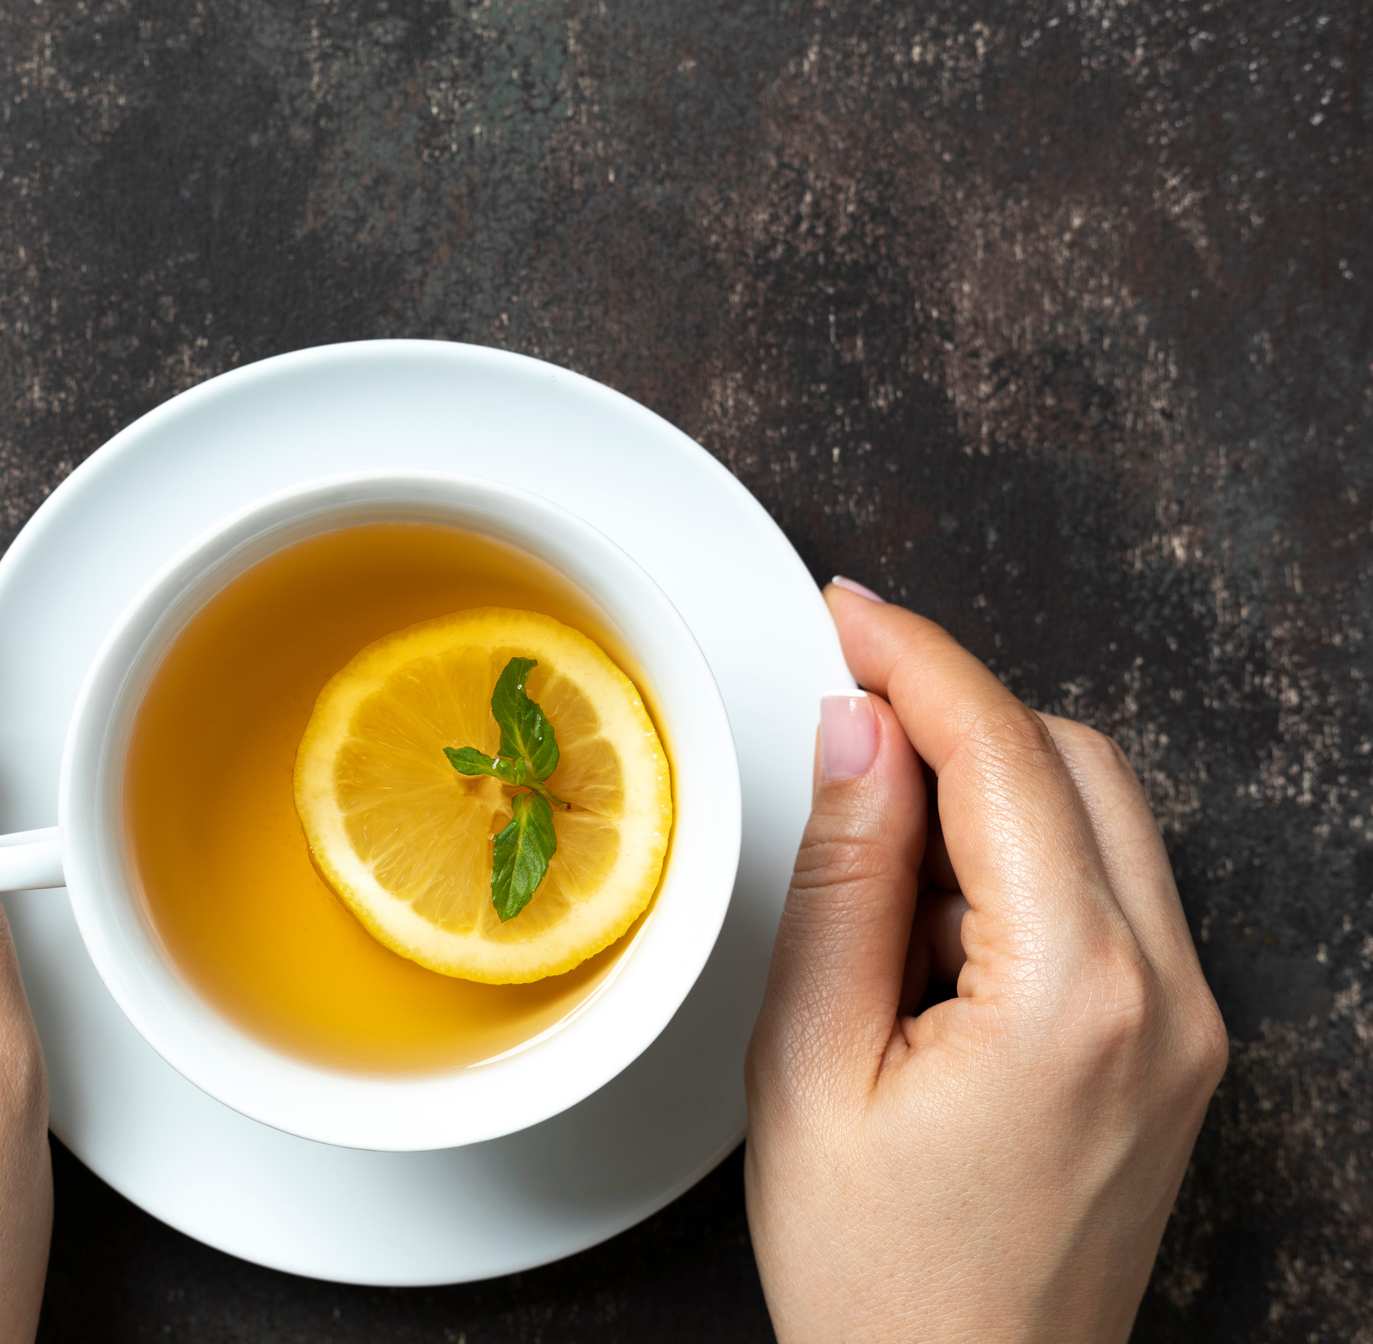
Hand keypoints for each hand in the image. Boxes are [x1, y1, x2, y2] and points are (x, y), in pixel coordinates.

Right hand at [745, 583, 1226, 1341]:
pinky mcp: (1175, 1049)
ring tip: (871, 890)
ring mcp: (1187, 1026)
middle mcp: (1165, 997)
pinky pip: (1109, 897)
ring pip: (1100, 819)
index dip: (916, 659)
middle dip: (957, 712)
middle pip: (1075, 762)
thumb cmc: (879, 1275)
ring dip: (986, 793)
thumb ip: (845, 878)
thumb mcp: (810, 1063)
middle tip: (844, 711)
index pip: (1004, 754)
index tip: (849, 611)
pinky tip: (929, 940)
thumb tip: (857, 732)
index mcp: (1073, 994)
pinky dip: (1018, 868)